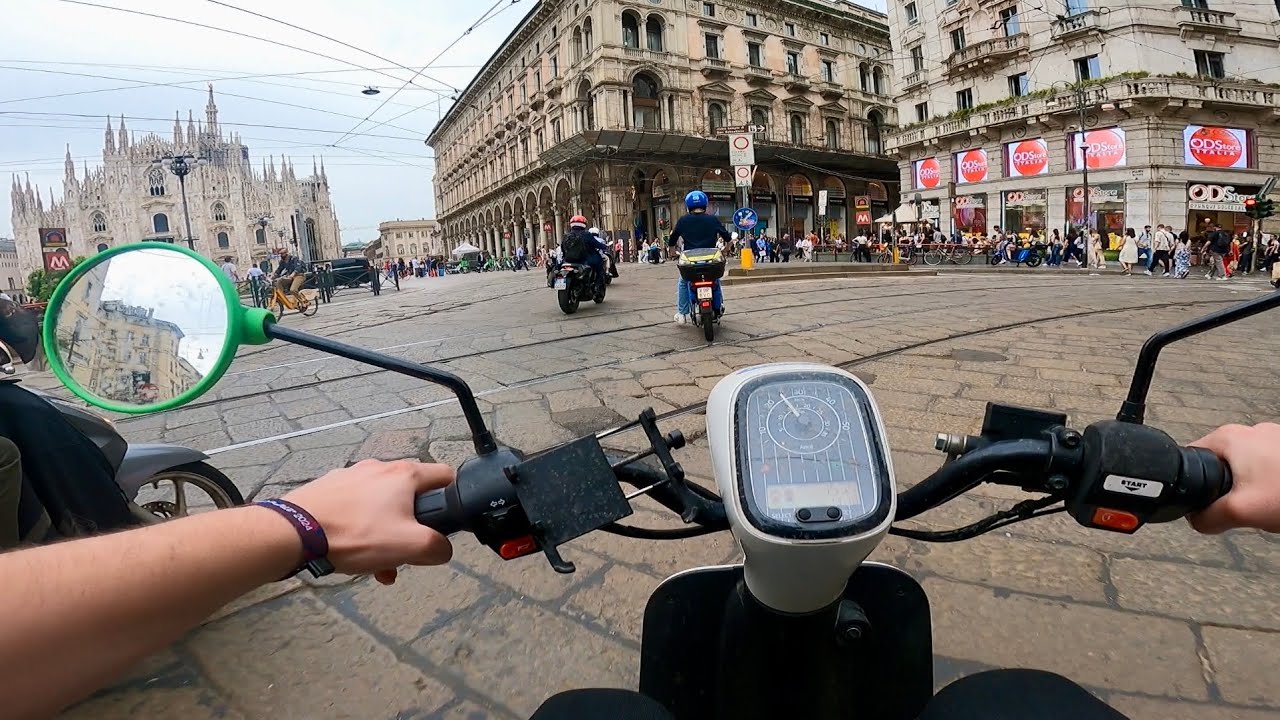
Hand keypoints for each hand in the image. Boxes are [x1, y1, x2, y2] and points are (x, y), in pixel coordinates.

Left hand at [282, 460, 454, 583]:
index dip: (453, 500)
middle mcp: (380, 468)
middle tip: (404, 555)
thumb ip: (437, 548)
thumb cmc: (356, 534)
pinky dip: (360, 529)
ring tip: (375, 564)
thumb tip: (443, 549)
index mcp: (404, 474)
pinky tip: (350, 552)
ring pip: (382, 506)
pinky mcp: (329, 488)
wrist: (293, 532)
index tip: (446, 525)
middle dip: (413, 528)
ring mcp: (351, 476)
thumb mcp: (409, 546)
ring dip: (385, 534)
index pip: (446, 475)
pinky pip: (356, 508)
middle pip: (411, 497)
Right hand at [1187, 423, 1279, 533]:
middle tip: (1245, 507)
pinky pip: (1268, 469)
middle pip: (1220, 464)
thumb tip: (1196, 520)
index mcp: (1228, 437)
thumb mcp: (1240, 512)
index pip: (1192, 458)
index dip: (1194, 484)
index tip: (1208, 502)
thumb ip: (1208, 517)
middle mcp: (1249, 431)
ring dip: (1252, 488)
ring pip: (1247, 468)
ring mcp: (1272, 438)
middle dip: (1228, 489)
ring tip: (1268, 504)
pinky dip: (1271, 485)